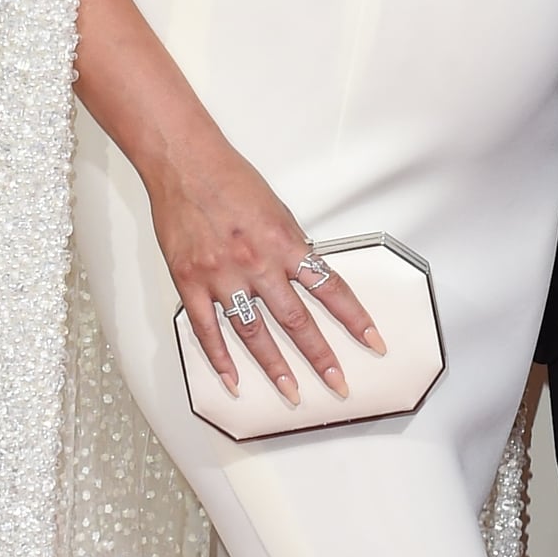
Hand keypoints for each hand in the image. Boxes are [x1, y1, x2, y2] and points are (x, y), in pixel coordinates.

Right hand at [144, 129, 384, 402]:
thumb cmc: (230, 179)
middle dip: (320, 356)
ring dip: (274, 366)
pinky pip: (207, 328)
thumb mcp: (277, 209)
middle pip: (295, 320)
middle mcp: (256, 262)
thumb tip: (306, 275)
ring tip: (290, 393)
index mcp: (284, 242)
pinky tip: (232, 380)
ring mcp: (222, 275)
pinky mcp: (190, 281)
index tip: (373, 342)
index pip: (329, 288)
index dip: (354, 319)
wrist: (184, 163)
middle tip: (338, 384)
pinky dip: (220, 358)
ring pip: (253, 332)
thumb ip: (291, 246)